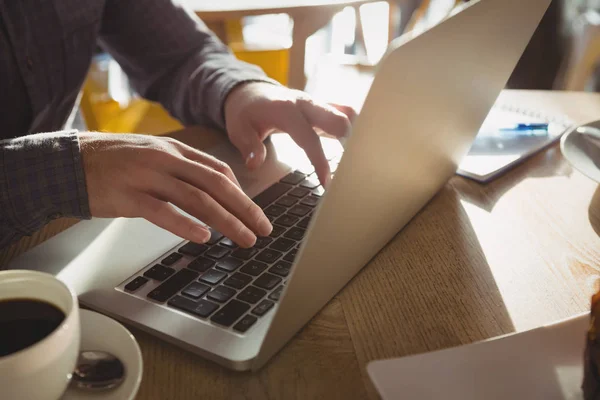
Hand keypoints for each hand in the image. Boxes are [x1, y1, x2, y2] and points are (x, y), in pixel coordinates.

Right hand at [79, 133, 271, 246]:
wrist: (69, 161)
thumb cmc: (113, 162)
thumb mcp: (152, 157)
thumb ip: (180, 170)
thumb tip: (210, 190)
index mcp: (174, 151)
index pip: (218, 170)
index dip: (241, 192)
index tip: (255, 212)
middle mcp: (165, 160)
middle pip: (215, 185)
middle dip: (244, 208)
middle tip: (263, 229)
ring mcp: (147, 176)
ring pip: (196, 199)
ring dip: (225, 221)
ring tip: (243, 239)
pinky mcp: (128, 196)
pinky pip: (161, 211)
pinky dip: (184, 224)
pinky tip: (202, 237)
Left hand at [224, 82, 355, 186]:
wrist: (250, 92)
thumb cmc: (245, 113)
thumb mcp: (238, 130)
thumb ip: (249, 147)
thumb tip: (255, 164)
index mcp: (286, 110)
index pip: (309, 139)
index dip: (320, 162)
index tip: (327, 182)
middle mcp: (306, 104)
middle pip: (338, 120)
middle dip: (349, 145)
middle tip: (350, 172)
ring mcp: (317, 103)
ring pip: (347, 115)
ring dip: (355, 137)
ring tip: (357, 164)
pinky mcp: (322, 106)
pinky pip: (346, 112)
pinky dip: (354, 127)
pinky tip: (358, 147)